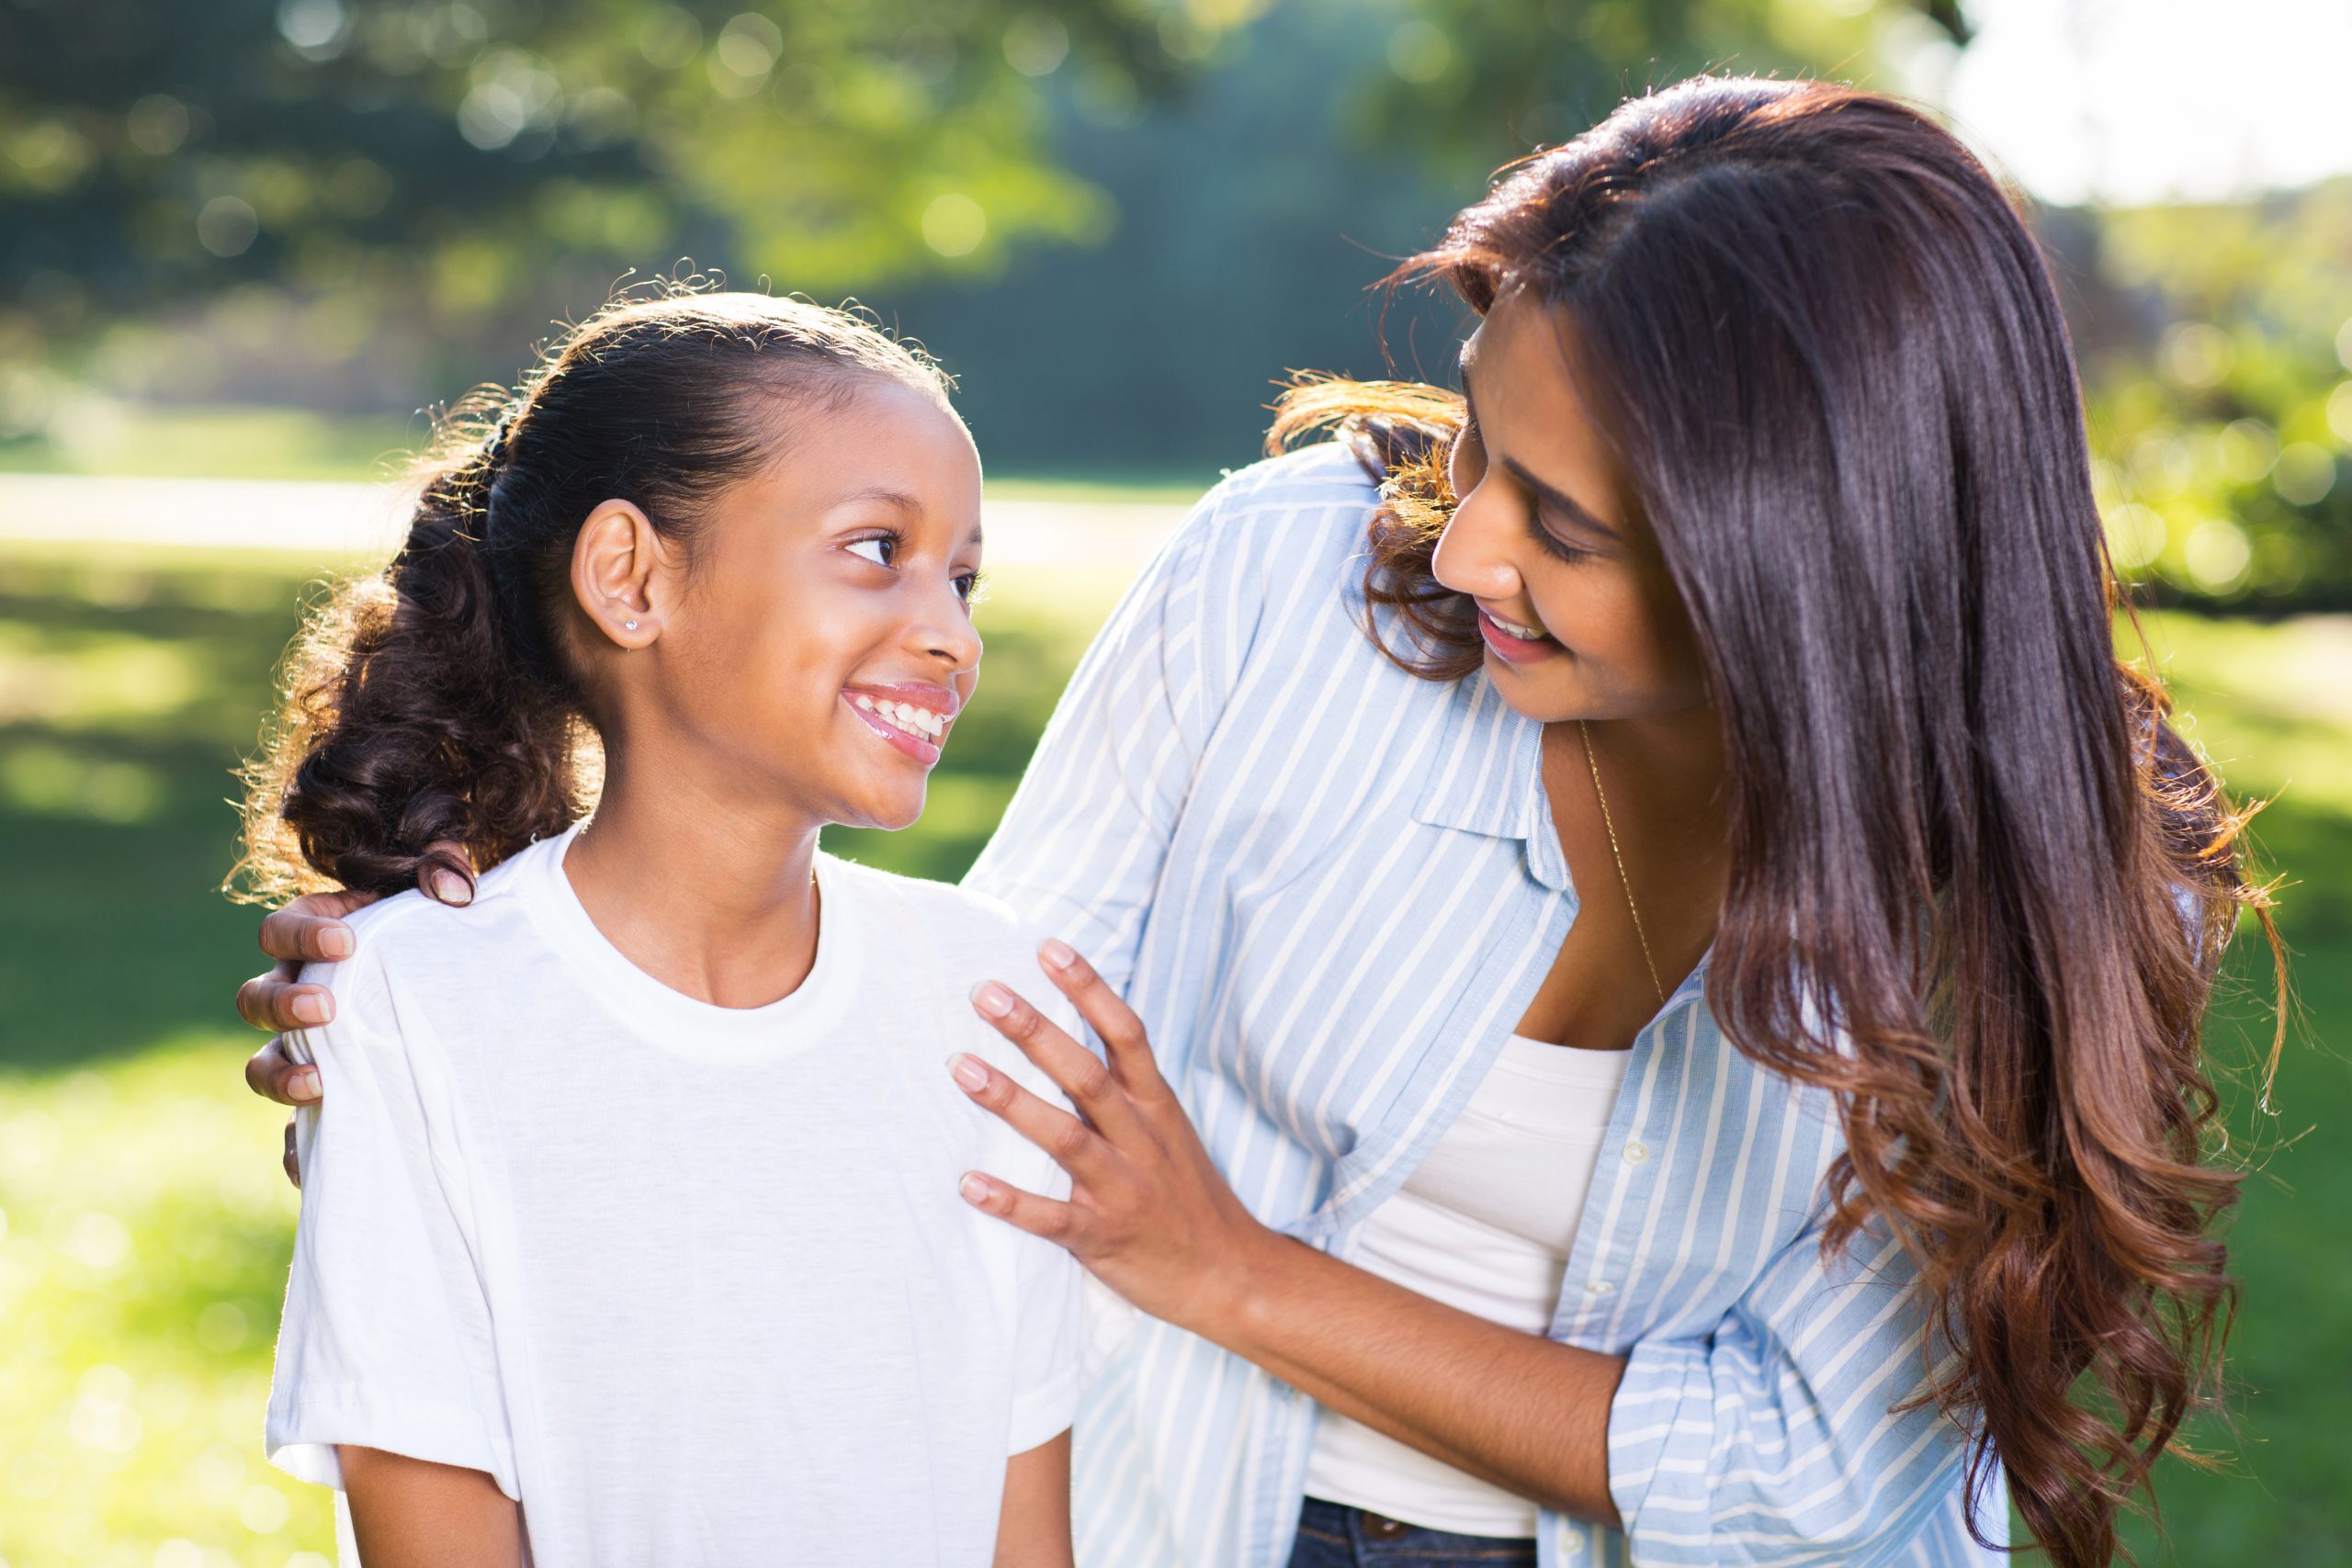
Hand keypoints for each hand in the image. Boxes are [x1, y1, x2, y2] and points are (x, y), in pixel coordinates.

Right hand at [237, 845, 473, 1185]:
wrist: (457, 989)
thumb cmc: (437, 933)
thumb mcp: (442, 894)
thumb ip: (443, 873)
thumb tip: (454, 890)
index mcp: (312, 940)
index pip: (278, 932)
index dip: (302, 937)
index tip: (347, 943)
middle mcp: (295, 994)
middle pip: (254, 1001)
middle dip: (284, 1006)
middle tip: (328, 1010)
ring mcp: (304, 1049)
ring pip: (262, 1066)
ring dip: (280, 1075)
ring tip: (319, 1083)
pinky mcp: (327, 1096)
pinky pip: (295, 1130)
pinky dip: (297, 1145)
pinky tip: (311, 1160)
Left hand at [950, 941, 1276, 1337]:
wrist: (1231, 1276)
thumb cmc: (1188, 1197)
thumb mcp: (1167, 1131)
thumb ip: (1123, 1090)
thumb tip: (1065, 1039)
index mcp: (1157, 1106)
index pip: (1125, 1032)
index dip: (1088, 988)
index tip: (1048, 949)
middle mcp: (1140, 1139)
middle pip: (1085, 1074)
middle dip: (1034, 1030)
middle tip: (984, 993)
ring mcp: (1122, 1188)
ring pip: (1063, 1137)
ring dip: (1011, 1101)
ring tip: (962, 1068)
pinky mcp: (1103, 1236)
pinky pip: (1051, 1218)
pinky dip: (1010, 1201)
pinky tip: (969, 1184)